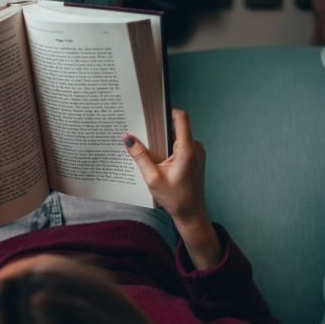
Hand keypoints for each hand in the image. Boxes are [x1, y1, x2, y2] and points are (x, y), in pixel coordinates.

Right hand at [124, 108, 221, 268]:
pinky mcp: (195, 158)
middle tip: (142, 130)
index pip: (181, 117)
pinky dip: (169, 148)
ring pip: (178, 136)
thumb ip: (140, 156)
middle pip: (176, 126)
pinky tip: (158, 159)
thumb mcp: (152, 178)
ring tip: (148, 148)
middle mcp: (195, 147)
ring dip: (163, 140)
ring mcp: (197, 152)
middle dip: (159, 127)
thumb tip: (127, 137)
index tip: (152, 109)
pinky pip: (181, 145)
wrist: (191, 214)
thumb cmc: (175, 198)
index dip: (167, 109)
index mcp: (187, 149)